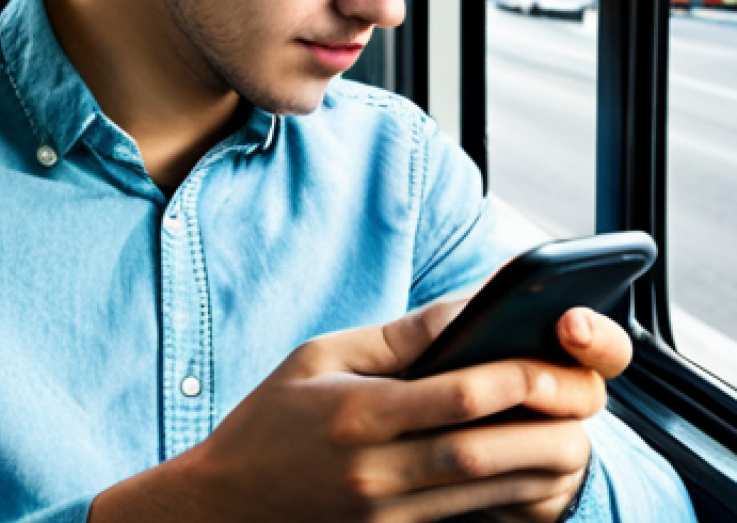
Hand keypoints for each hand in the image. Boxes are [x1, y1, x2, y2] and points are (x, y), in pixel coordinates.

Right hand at [89, 299, 626, 522]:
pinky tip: (536, 478)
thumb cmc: (270, 419)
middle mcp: (377, 472)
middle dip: (549, 430)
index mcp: (357, 415)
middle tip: (588, 404)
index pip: (455, 397)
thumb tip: (462, 310)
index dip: (514, 378)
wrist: (224, 505)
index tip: (552, 360)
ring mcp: (388, 516)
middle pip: (485, 454)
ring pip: (488, 497)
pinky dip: (511, 503)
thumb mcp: (318, 357)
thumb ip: (395, 337)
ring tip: (578, 436)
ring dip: (544, 469)